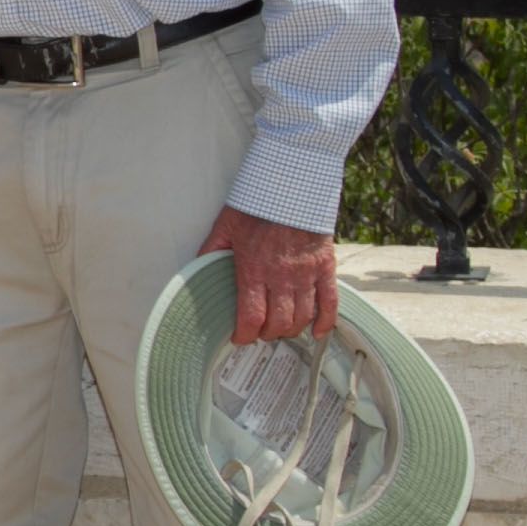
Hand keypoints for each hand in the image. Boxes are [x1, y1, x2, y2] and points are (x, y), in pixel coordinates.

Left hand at [203, 205, 336, 342]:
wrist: (292, 187)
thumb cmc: (256, 206)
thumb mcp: (224, 227)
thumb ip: (210, 251)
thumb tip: (196, 270)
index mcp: (254, 269)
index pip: (251, 316)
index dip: (245, 334)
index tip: (240, 338)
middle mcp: (282, 277)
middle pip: (278, 322)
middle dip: (267, 333)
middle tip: (259, 331)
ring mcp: (306, 274)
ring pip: (302, 317)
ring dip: (291, 329)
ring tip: (280, 328)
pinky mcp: (325, 268)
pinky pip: (330, 302)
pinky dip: (325, 322)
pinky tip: (316, 332)